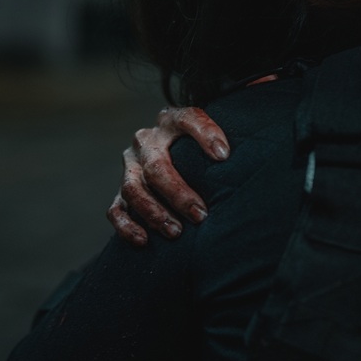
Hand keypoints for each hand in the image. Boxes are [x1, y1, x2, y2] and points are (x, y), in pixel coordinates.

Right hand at [107, 106, 228, 244]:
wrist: (173, 151)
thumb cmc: (204, 150)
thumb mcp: (215, 138)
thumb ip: (226, 144)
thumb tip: (244, 161)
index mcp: (172, 121)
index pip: (189, 119)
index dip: (206, 134)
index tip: (224, 156)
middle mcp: (147, 140)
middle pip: (156, 166)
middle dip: (178, 193)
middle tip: (201, 214)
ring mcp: (130, 165)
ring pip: (133, 188)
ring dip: (154, 212)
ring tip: (177, 232)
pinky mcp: (121, 189)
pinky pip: (116, 209)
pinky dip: (127, 226)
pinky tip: (145, 240)